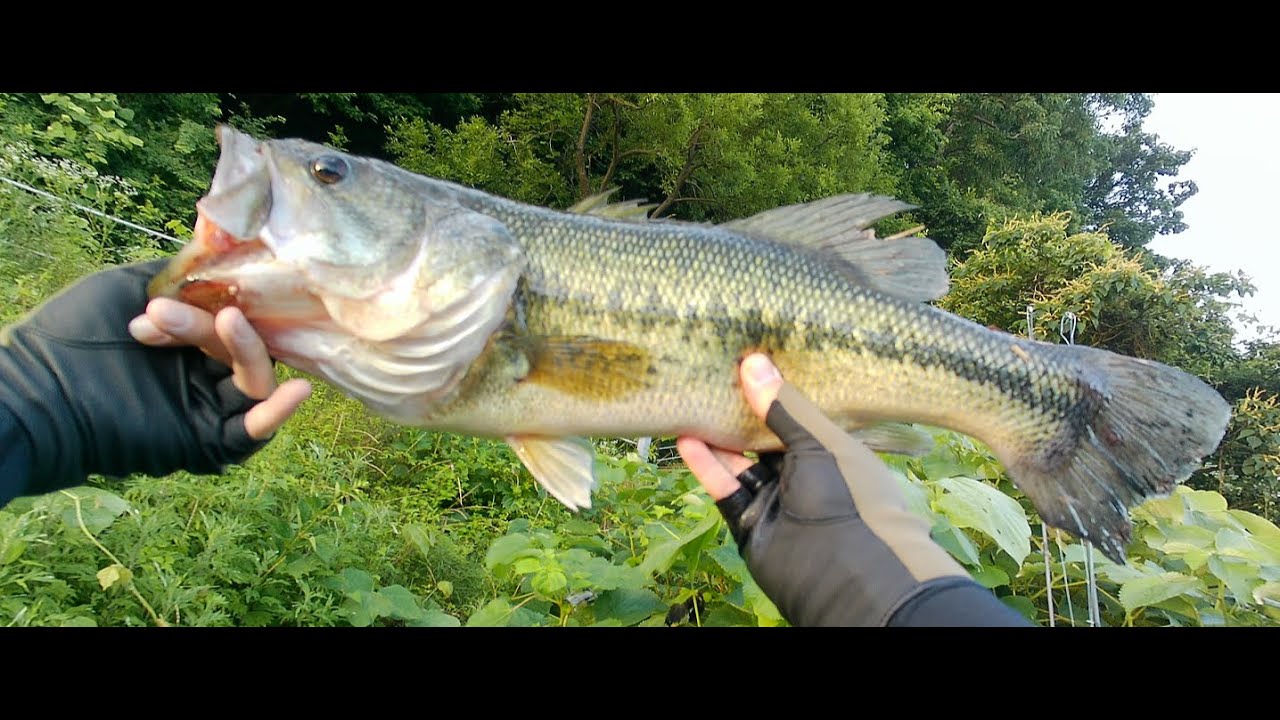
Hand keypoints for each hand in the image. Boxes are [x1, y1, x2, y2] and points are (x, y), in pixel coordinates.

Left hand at [0, 259, 309, 501]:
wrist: (35, 395)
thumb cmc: (67, 337)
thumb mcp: (123, 286)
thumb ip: (175, 276)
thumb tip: (217, 256)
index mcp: (182, 340)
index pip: (227, 316)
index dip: (216, 299)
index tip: (179, 294)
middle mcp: (197, 373)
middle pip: (241, 345)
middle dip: (215, 324)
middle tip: (167, 315)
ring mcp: (202, 408)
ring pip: (253, 381)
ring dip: (250, 350)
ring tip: (231, 323)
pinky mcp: (204, 441)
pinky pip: (251, 431)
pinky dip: (276, 413)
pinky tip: (296, 391)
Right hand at [676, 354, 972, 625]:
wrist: (844, 575)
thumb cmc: (847, 497)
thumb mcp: (819, 444)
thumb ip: (784, 407)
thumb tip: (753, 361)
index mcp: (834, 451)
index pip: (801, 415)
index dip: (776, 390)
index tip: (748, 359)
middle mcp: (806, 474)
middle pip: (766, 437)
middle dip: (740, 411)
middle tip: (710, 375)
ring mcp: (776, 499)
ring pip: (741, 462)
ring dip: (717, 436)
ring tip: (690, 400)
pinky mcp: (750, 522)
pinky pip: (726, 489)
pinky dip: (707, 465)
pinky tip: (686, 439)